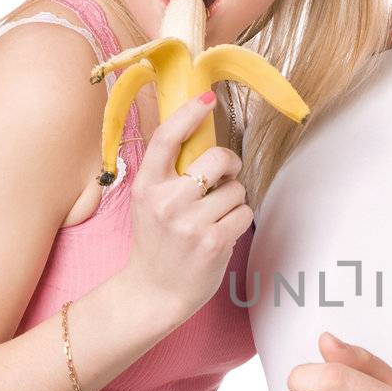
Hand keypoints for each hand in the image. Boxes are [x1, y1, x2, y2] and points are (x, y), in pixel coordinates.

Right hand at [121, 93, 253, 328]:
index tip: (207, 99)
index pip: (168, 137)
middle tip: (223, 177)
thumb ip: (168, 172)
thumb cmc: (157, 242)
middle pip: (218, 158)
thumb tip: (199, 132)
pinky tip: (221, 233)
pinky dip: (239, 221)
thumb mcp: (148, 202)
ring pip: (237, 189)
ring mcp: (191, 223)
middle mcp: (167, 201)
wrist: (154, 291)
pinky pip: (244, 213)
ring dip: (233, 200)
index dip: (190, 113)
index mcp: (147, 185)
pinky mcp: (214, 241)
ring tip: (213, 218)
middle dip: (229, 165)